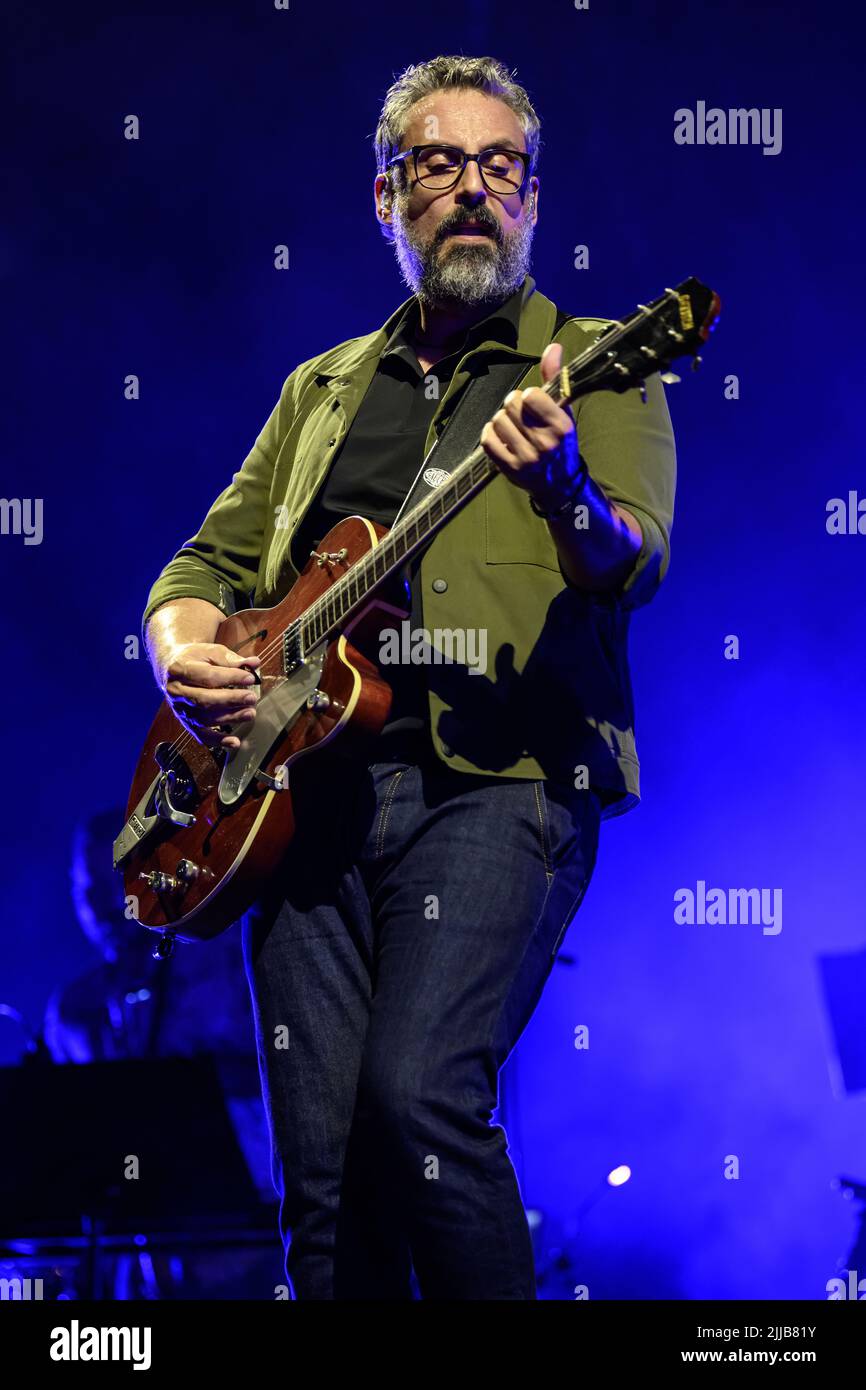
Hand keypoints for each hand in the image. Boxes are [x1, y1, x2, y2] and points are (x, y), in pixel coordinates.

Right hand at [158, 642, 260, 749]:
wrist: (171, 667)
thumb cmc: (193, 658)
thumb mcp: (209, 651)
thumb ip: (231, 659)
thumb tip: (254, 663)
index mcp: (179, 669)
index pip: (208, 676)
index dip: (231, 678)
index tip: (250, 678)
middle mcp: (176, 691)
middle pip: (205, 700)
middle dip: (231, 700)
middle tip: (251, 698)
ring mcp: (180, 709)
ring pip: (204, 718)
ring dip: (230, 718)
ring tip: (250, 713)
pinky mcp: (185, 721)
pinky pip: (201, 735)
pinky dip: (218, 741)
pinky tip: (234, 742)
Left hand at [480, 342, 581, 510]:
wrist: (559, 484)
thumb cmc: (560, 442)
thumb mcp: (564, 411)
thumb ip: (555, 378)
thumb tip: (552, 347)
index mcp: (561, 426)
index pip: (531, 396)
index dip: (528, 396)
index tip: (533, 403)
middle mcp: (545, 443)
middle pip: (511, 405)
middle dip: (513, 405)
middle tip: (520, 414)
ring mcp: (526, 457)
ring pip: (497, 420)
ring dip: (501, 420)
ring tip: (512, 427)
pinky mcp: (509, 469)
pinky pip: (487, 440)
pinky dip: (490, 434)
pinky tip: (500, 436)